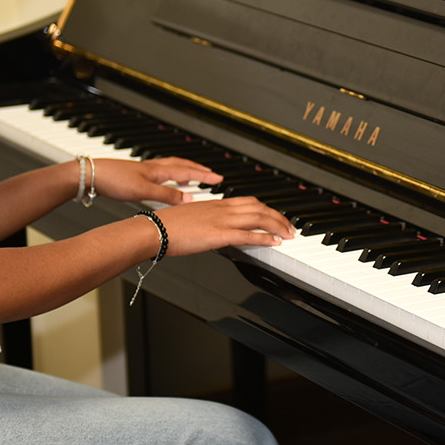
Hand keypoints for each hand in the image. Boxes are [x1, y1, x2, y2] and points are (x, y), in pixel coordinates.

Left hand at [90, 157, 221, 206]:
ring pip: (171, 167)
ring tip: (194, 175)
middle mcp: (154, 167)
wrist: (92, 174)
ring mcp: (145, 170)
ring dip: (185, 170)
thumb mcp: (144, 191)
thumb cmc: (114, 180)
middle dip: (198, 170)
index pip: (187, 172)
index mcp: (158, 170)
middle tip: (212, 174)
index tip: (219, 179)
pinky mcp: (136, 174)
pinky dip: (170, 175)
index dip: (204, 176)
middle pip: (182, 166)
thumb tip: (189, 200)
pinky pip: (161, 172)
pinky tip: (166, 181)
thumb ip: (167, 195)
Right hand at [152, 195, 296, 256]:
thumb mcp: (190, 218)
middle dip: (278, 217)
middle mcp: (221, 209)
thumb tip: (211, 228)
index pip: (248, 201)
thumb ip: (205, 220)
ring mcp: (221, 221)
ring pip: (258, 218)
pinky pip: (247, 235)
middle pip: (258, 207)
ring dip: (277, 226)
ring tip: (288, 234)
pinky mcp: (218, 235)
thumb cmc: (166, 226)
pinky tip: (275, 242)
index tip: (274, 216)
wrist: (154, 230)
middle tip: (289, 226)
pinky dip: (264, 237)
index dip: (265, 208)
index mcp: (215, 204)